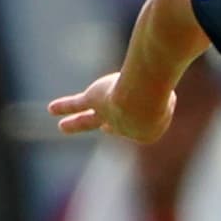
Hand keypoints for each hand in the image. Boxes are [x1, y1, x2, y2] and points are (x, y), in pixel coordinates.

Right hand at [48, 72, 173, 143]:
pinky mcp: (95, 100)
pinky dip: (64, 106)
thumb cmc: (161, 95)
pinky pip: (76, 104)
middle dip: (111, 127)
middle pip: (115, 128)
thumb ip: (161, 93)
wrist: (143, 98)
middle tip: (106, 129)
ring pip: (88, 122)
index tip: (157, 99)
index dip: (155, 105)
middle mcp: (125, 128)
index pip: (149, 117)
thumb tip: (153, 89)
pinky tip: (51, 109)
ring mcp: (108, 116)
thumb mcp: (168, 93)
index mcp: (148, 131)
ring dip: (75, 124)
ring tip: (62, 127)